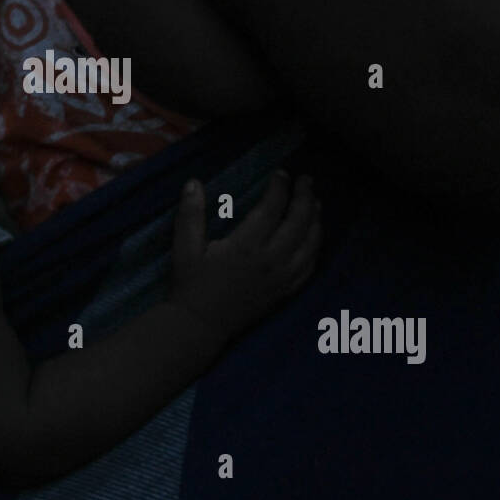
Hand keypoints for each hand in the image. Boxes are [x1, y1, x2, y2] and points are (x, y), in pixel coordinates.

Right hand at [167, 171, 320, 347]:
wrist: (200, 326)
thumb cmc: (191, 284)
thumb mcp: (184, 248)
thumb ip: (190, 214)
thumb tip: (193, 182)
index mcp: (246, 246)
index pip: (271, 209)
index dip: (279, 188)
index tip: (281, 174)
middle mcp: (270, 261)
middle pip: (298, 222)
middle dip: (304, 197)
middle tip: (306, 180)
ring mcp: (281, 278)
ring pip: (310, 244)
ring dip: (315, 220)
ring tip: (315, 203)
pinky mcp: (285, 293)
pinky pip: (310, 268)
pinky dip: (316, 248)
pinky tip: (314, 238)